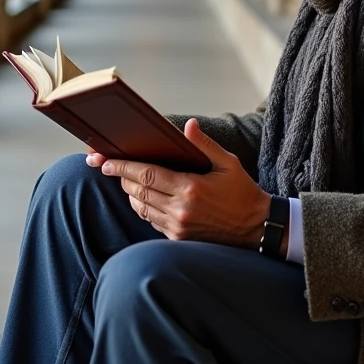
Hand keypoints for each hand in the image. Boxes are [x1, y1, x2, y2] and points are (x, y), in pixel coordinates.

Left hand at [95, 119, 271, 248]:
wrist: (257, 228)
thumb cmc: (243, 193)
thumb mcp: (228, 164)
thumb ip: (205, 144)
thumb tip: (189, 125)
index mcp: (190, 188)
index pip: (146, 174)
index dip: (123, 167)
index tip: (106, 161)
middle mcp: (180, 210)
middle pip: (138, 191)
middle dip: (121, 178)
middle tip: (110, 167)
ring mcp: (178, 227)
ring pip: (141, 208)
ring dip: (130, 194)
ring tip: (126, 181)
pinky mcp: (179, 238)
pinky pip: (151, 221)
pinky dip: (143, 208)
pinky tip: (143, 198)